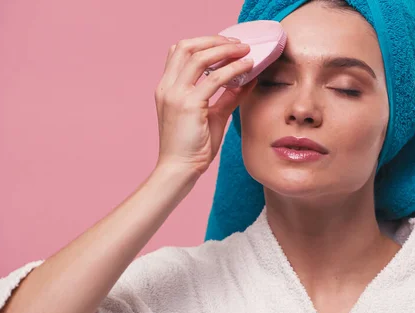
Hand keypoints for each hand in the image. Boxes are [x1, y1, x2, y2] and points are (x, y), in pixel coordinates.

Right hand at [154, 35, 254, 175]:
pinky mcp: (188, 105)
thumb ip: (228, 96)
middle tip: (239, 44)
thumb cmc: (193, 147)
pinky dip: (233, 69)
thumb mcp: (213, 116)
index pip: (179, 51)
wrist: (179, 169)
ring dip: (225, 50)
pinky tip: (247, 68)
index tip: (226, 45)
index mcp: (167, 87)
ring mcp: (175, 94)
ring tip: (245, 51)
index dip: (204, 42)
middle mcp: (167, 87)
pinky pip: (214, 79)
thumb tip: (248, 80)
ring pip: (199, 57)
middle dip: (214, 40)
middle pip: (186, 46)